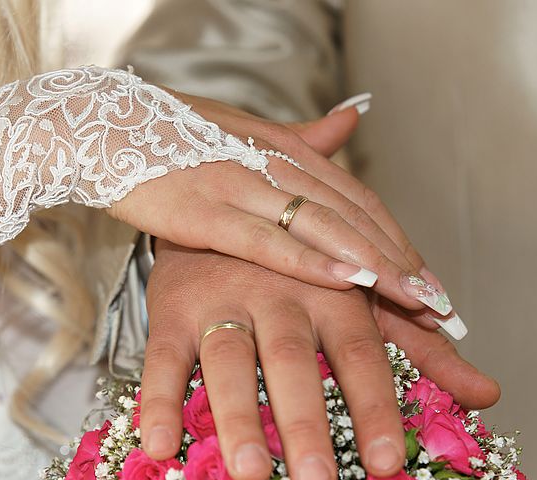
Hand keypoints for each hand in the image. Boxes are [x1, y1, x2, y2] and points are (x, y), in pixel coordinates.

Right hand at [107, 90, 463, 329]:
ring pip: (325, 227)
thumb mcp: (245, 132)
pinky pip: (269, 239)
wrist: (96, 127)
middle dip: (401, 261)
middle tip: (439, 305)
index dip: (397, 239)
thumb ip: (302, 136)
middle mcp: (273, 163)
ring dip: (377, 264)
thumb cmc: (173, 136)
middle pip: (353, 217)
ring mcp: (241, 184)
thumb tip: (352, 117)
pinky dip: (314, 260)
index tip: (428, 279)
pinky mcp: (205, 210)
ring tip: (416, 302)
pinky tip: (350, 281)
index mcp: (285, 149)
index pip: (356, 199)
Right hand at [140, 242, 498, 479]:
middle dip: (305, 419)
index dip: (374, 406)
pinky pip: (160, 357)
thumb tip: (489, 393)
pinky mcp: (172, 310)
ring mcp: (221, 300)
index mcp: (332, 289)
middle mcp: (278, 292)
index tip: (385, 463)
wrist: (225, 199)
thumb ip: (422, 347)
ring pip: (227, 360)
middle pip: (293, 358)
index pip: (361, 352)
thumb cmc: (305, 264)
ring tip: (247, 472)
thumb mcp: (366, 297)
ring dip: (235, 415)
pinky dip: (158, 400)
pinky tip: (158, 446)